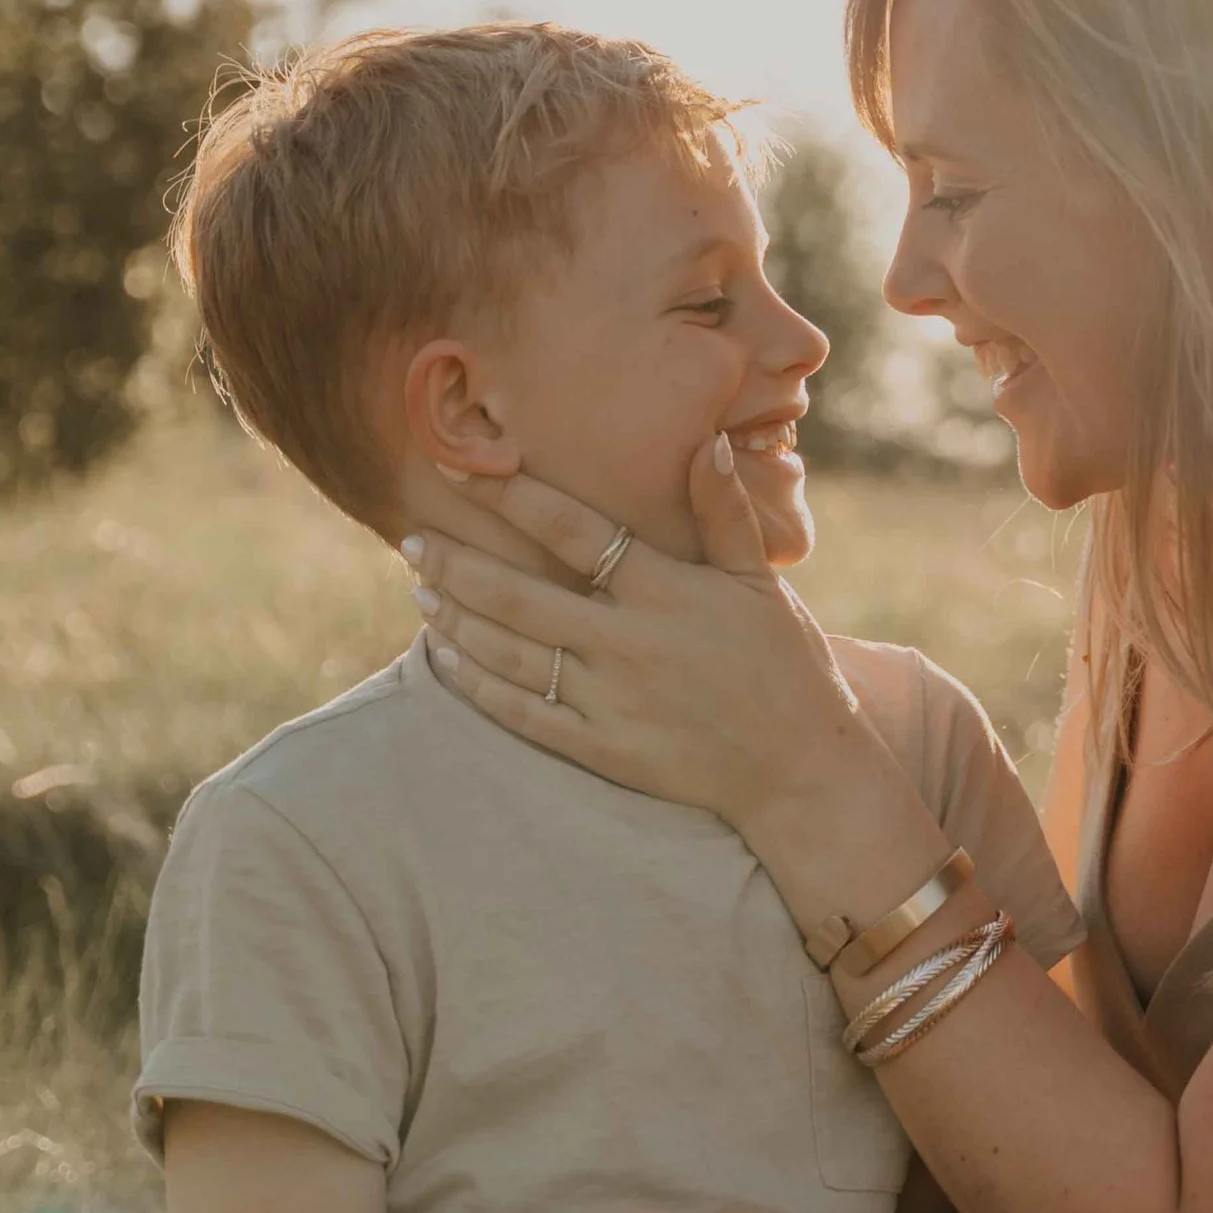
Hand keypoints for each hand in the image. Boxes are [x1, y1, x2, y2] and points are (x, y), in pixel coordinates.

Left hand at [407, 444, 867, 831]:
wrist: (801, 769)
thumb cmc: (785, 664)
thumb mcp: (761, 583)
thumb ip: (725, 514)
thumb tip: (706, 443)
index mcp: (668, 592)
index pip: (574, 530)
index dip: (512, 497)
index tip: (464, 468)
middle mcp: (630, 645)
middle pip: (520, 595)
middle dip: (457, 564)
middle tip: (411, 538)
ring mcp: (612, 702)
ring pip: (511, 655)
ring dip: (456, 619)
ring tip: (419, 591)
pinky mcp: (603, 751)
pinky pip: (523, 714)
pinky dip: (476, 684)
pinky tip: (444, 658)